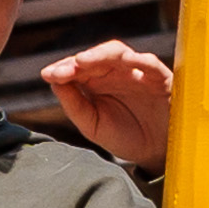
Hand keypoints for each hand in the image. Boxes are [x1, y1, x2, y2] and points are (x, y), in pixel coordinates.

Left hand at [45, 42, 175, 167]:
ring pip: (119, 54)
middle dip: (78, 61)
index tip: (48, 75)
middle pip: (96, 57)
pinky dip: (141, 60)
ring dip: (102, 54)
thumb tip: (54, 82)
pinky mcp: (161, 79)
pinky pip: (151, 65)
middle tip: (62, 70)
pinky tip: (128, 60)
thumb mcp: (92, 125)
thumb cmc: (124, 136)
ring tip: (83, 60)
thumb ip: (74, 105)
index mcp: (96, 82)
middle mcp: (116, 73)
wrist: (156, 153)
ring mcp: (138, 73)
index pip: (77, 68)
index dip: (63, 69)